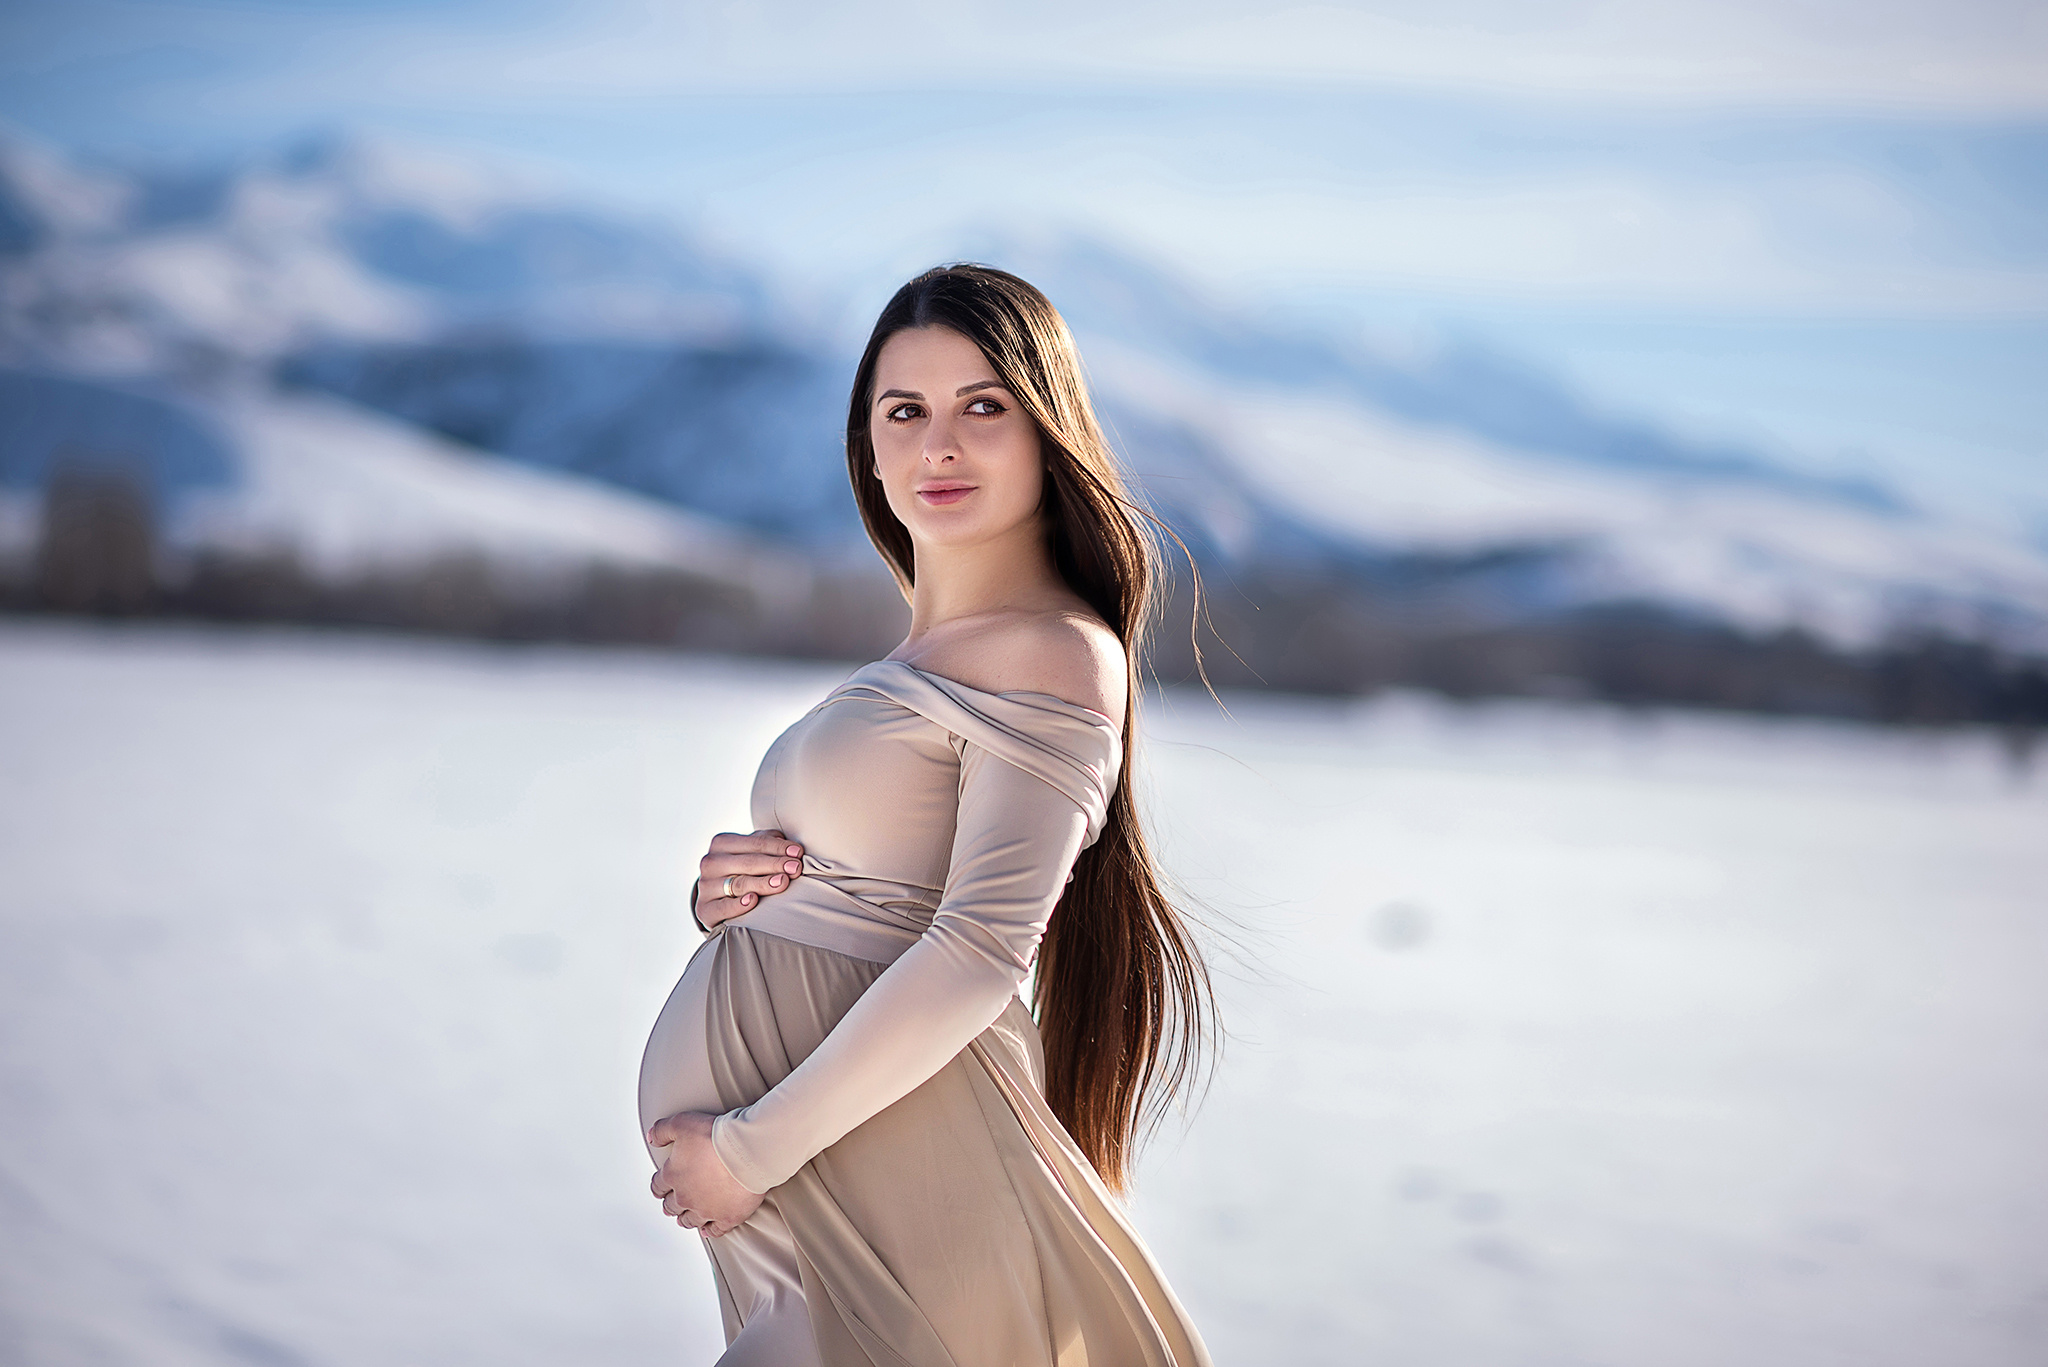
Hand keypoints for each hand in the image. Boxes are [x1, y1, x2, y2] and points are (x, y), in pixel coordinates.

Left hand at [648, 1111, 763, 1237]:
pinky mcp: (727, 1217)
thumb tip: (651, 1137)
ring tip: (687, 1218)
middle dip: (671, 1204)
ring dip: (686, 1219)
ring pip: (690, 1221)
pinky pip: (715, 1231)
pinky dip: (710, 1231)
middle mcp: (685, 1197)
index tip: (662, 1186)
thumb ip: (663, 1130)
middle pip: (672, 1206)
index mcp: (673, 1176)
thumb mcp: (682, 1123)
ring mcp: (706, 1209)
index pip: (658, 1186)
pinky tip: (708, 1230)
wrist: (746, 1150)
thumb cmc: (716, 1136)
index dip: (659, 1186)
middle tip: (673, 1204)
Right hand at [696, 829, 804, 930]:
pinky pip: (723, 907)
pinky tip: (753, 900)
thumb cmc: (743, 869)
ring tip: (783, 882)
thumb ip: (768, 844)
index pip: (755, 843)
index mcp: (722, 843)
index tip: (798, 853)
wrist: (717, 897)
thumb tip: (792, 848)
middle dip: (775, 864)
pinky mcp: (705, 910)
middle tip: (796, 868)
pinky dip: (738, 905)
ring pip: (739, 884)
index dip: (778, 847)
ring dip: (763, 883)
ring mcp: (706, 887)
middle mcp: (711, 863)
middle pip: (748, 863)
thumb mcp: (752, 852)